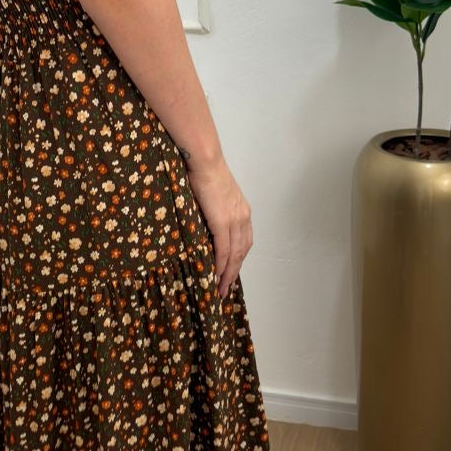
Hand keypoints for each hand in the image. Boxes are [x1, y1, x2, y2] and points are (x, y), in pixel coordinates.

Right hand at [183, 153, 253, 299]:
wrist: (205, 161)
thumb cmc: (206, 172)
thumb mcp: (216, 195)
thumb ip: (216, 211)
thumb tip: (206, 224)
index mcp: (243, 211)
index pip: (244, 242)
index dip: (238, 260)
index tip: (231, 273)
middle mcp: (243, 217)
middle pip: (242, 252)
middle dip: (234, 272)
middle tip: (225, 289)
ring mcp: (234, 220)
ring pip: (234, 255)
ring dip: (227, 274)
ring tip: (220, 288)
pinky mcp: (222, 222)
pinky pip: (223, 249)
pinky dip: (220, 264)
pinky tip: (215, 275)